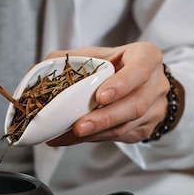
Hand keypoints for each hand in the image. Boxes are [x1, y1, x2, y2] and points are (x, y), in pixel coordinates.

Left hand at [45, 42, 180, 145]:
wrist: (143, 85)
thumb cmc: (117, 67)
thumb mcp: (99, 55)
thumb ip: (72, 59)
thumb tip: (38, 70)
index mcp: (146, 58)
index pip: (139, 70)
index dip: (122, 84)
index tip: (101, 96)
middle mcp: (155, 84)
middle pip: (133, 106)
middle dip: (103, 119)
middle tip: (79, 127)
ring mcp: (154, 110)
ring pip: (125, 126)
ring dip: (95, 133)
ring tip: (68, 135)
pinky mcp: (145, 130)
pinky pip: (118, 137)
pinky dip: (93, 139)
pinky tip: (72, 139)